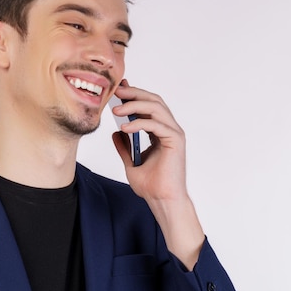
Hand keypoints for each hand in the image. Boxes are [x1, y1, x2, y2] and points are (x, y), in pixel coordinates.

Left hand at [111, 80, 204, 269]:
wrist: (161, 200)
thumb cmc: (151, 185)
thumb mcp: (130, 162)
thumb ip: (124, 147)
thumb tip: (114, 133)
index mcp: (160, 131)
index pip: (148, 105)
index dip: (134, 95)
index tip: (117, 90)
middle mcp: (169, 129)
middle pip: (153, 100)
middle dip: (133, 94)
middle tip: (116, 92)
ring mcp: (174, 133)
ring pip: (156, 108)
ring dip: (134, 106)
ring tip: (115, 110)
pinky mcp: (175, 141)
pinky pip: (156, 125)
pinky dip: (139, 123)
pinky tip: (124, 128)